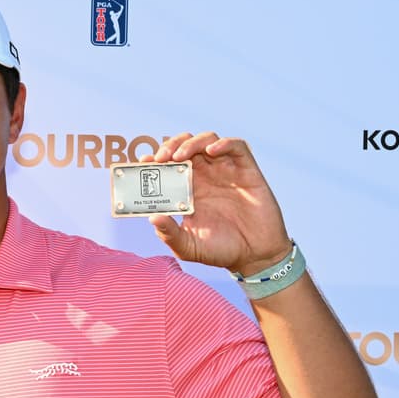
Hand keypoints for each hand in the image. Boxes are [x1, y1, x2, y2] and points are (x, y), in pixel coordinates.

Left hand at [143, 132, 292, 273]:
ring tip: (180, 155)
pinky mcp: (247, 171)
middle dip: (170, 146)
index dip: (156, 160)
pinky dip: (223, 143)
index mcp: (188, 190)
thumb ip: (169, 234)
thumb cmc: (221, 251)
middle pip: (185, 146)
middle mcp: (206, 176)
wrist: (255, 257)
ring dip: (192, 142)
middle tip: (161, 158)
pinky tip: (211, 151)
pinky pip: (236, 146)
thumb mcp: (188, 247)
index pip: (169, 165)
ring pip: (207, 140)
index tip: (144, 163)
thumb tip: (152, 218)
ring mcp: (226, 171)